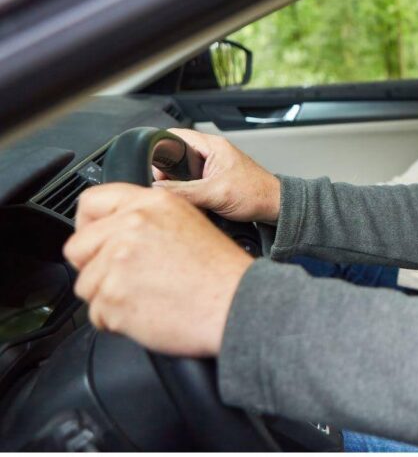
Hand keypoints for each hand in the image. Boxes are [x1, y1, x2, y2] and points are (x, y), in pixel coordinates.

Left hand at [65, 183, 253, 356]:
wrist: (236, 303)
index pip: (91, 201)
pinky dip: (116, 320)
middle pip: (78, 248)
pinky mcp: (113, 295)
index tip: (95, 241)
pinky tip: (147, 312)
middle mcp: (131, 226)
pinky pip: (95, 314)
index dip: (87, 225)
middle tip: (126, 278)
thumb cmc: (220, 272)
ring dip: (108, 297)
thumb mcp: (189, 222)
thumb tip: (113, 231)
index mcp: (151, 204)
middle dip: (94, 267)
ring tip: (147, 296)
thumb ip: (146, 219)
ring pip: (86, 284)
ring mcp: (118, 261)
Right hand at [153, 128, 280, 223]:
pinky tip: (191, 201)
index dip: (160, 150)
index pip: (175, 136)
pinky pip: (192, 182)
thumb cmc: (256, 193)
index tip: (155, 169)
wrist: (274, 206)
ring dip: (178, 184)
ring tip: (181, 195)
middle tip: (167, 187)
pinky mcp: (214, 179)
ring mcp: (212, 166)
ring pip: (182, 171)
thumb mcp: (215, 193)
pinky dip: (188, 191)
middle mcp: (211, 152)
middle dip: (167, 172)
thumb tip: (157, 189)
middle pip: (176, 155)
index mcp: (212, 145)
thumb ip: (184, 191)